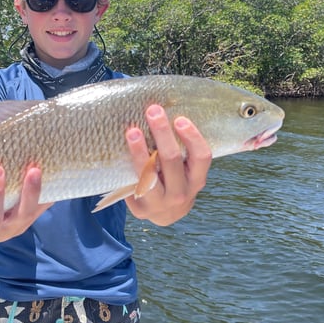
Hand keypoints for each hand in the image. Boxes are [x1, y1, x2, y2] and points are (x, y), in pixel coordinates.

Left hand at [124, 104, 211, 225]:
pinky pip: (133, 185)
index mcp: (197, 180)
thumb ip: (181, 148)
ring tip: (132, 131)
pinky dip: (130, 166)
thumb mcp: (186, 169)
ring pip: (150, 175)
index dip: (192, 137)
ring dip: (140, 151)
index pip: (201, 157)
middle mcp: (181, 193)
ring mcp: (160, 204)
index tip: (180, 118)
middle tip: (153, 111)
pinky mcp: (141, 210)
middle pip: (172, 160)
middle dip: (162, 133)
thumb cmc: (175, 180)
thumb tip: (165, 109)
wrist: (166, 213)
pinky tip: (122, 150)